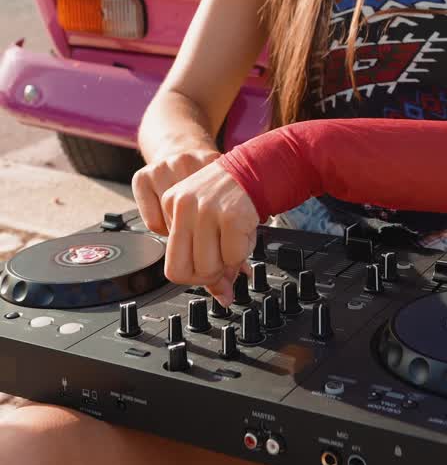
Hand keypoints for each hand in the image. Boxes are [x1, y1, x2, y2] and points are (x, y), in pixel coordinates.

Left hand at [137, 155, 259, 304]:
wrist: (258, 167)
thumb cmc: (233, 197)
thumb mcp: (208, 222)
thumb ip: (208, 259)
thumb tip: (223, 297)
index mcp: (171, 205)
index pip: (171, 264)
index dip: (194, 274)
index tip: (209, 269)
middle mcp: (183, 205)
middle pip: (183, 271)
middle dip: (208, 277)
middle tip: (224, 265)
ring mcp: (206, 209)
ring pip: (208, 267)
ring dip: (227, 265)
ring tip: (235, 245)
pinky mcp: (231, 214)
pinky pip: (233, 256)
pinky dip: (243, 254)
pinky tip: (245, 235)